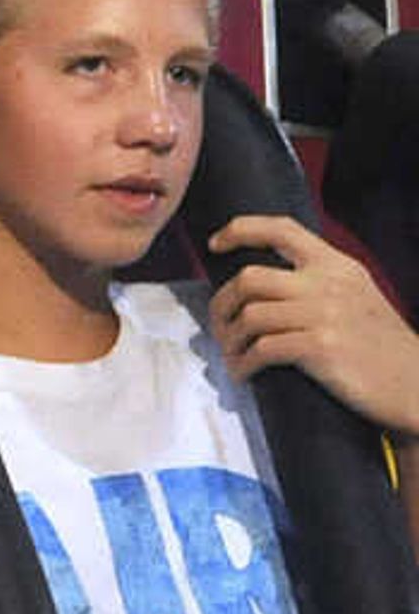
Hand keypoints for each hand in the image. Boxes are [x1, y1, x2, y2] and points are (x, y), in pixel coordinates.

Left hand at [208, 215, 418, 434]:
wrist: (414, 383)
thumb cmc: (378, 346)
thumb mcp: (356, 296)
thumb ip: (317, 283)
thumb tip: (258, 283)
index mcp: (337, 265)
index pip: (282, 230)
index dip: (241, 229)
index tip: (215, 244)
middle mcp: (329, 283)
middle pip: (249, 278)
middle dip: (222, 304)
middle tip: (220, 327)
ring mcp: (325, 314)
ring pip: (249, 315)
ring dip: (229, 339)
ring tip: (232, 355)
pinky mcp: (322, 347)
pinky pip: (262, 349)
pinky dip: (243, 364)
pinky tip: (243, 373)